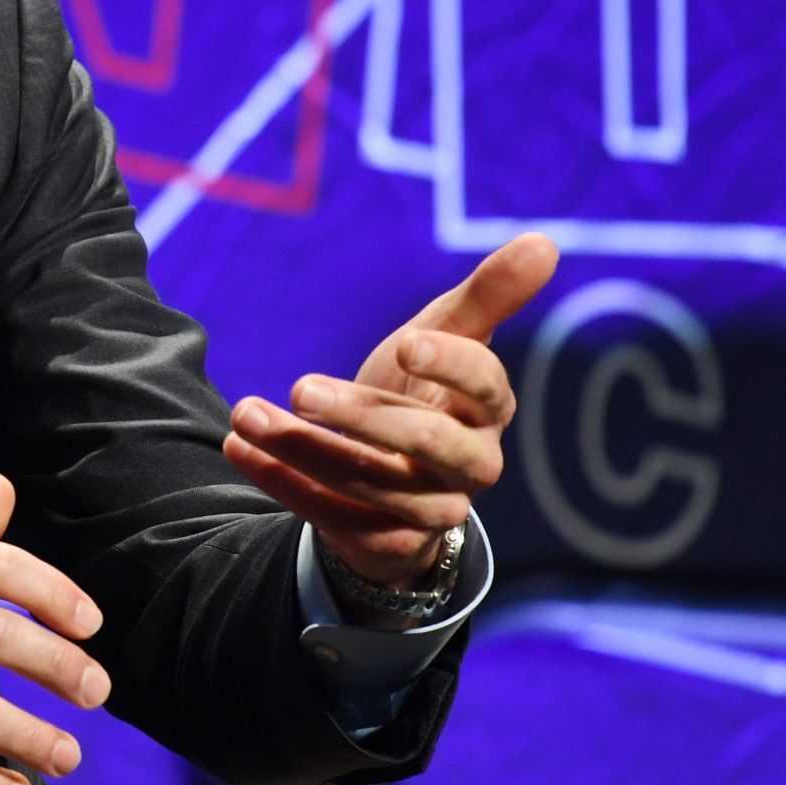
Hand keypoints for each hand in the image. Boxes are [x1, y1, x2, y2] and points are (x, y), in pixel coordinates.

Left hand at [223, 233, 557, 586]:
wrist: (391, 479)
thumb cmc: (420, 391)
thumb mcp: (443, 337)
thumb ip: (486, 296)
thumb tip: (543, 241)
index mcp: (487, 411)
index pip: (487, 388)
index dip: (452, 366)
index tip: (407, 342)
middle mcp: (470, 465)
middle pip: (427, 442)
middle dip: (363, 415)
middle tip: (298, 388)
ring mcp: (433, 510)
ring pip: (372, 483)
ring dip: (302, 448)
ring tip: (244, 414)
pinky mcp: (389, 543)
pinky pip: (337, 519)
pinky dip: (286, 484)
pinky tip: (242, 448)